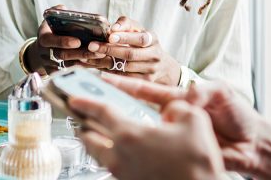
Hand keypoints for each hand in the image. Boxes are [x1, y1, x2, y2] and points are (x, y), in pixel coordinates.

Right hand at [24, 5, 105, 74]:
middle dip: (81, 53)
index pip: (52, 41)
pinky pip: (71, 75)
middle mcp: (45, 53)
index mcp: (44, 38)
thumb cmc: (50, 33)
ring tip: (102, 57)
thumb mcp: (49, 21)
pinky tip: (97, 66)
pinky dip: (85, 71)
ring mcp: (50, 65)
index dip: (64, 42)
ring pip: (69, 67)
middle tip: (97, 50)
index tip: (78, 41)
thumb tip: (62, 8)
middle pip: (63, 56)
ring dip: (86, 63)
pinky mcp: (56, 74)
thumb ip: (56, 13)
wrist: (40, 53)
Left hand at [69, 96, 225, 179]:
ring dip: (94, 143)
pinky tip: (121, 154)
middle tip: (83, 118)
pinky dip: (109, 158)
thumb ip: (178, 107)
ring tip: (97, 135)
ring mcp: (123, 173)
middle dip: (84, 126)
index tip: (74, 99)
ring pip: (97, 156)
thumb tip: (171, 110)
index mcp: (130, 134)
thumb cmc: (197, 161)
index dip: (86, 102)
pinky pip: (111, 168)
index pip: (100, 112)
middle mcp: (120, 155)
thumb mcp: (194, 120)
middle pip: (89, 138)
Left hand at [83, 16, 181, 84]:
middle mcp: (154, 55)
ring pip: (125, 68)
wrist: (161, 65)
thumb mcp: (137, 29)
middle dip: (109, 50)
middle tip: (92, 46)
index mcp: (153, 39)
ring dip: (105, 62)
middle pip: (130, 55)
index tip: (109, 36)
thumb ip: (125, 24)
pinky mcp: (145, 82)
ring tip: (89, 57)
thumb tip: (113, 28)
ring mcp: (151, 70)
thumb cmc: (142, 42)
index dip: (125, 38)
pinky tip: (96, 67)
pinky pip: (124, 78)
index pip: (139, 38)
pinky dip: (109, 73)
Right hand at [102, 75, 270, 178]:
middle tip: (90, 102)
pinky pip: (157, 151)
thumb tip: (190, 95)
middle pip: (135, 111)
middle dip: (112, 106)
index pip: (145, 91)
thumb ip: (205, 90)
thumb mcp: (224, 94)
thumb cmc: (240, 116)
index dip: (123, 85)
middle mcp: (171, 116)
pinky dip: (142, 151)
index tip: (102, 79)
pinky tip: (130, 152)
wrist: (254, 145)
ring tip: (101, 128)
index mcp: (179, 99)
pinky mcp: (179, 154)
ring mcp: (173, 136)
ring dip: (123, 130)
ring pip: (142, 132)